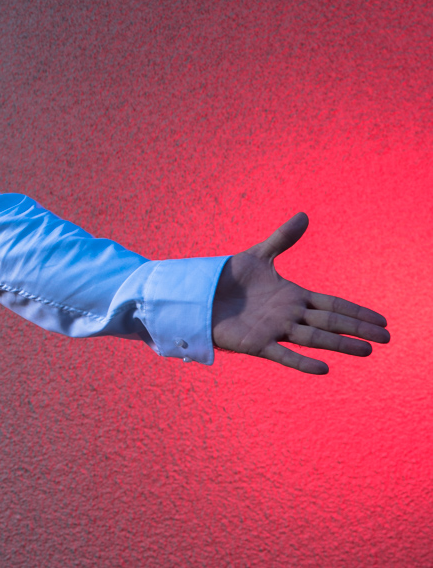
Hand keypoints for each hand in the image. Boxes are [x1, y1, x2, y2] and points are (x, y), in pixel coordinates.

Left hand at [211, 212, 389, 373]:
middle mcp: (289, 315)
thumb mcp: (258, 255)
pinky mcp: (256, 343)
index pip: (332, 304)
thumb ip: (282, 239)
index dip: (356, 312)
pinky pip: (283, 354)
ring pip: (314, 338)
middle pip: (330, 322)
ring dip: (339, 344)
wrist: (199, 295)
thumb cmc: (229, 278)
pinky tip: (323, 368)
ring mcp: (275, 330)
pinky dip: (302, 362)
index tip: (381, 320)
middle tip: (386, 338)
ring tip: (366, 350)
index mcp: (293, 296)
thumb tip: (304, 215)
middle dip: (358, 329)